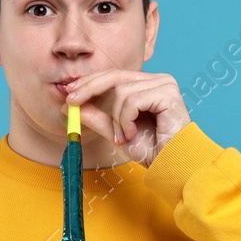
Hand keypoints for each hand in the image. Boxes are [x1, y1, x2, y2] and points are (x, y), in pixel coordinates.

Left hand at [63, 69, 190, 166]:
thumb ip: (96, 116)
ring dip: (116, 119)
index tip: (69, 92)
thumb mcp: (115, 131)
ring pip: (122, 92)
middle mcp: (157, 80)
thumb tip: (69, 106)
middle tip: (71, 102)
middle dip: (89, 88)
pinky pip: (133, 100)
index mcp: (147, 85)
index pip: (114, 76)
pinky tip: (132, 134)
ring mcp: (165, 84)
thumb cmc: (150, 150)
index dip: (90, 82)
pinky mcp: (168, 92)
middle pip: (115, 76)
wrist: (170, 164)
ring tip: (122, 136)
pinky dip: (126, 120)